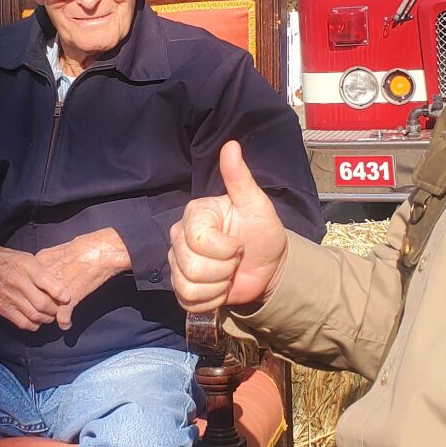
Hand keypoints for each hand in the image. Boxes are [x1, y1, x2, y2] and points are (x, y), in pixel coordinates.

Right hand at [0, 245, 68, 331]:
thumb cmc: (3, 259)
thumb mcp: (24, 256)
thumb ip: (41, 269)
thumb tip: (61, 284)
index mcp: (25, 265)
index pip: (47, 282)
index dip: (60, 293)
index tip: (67, 297)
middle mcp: (17, 282)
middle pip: (43, 303)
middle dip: (56, 309)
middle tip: (59, 307)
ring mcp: (9, 297)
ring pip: (36, 316)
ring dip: (47, 318)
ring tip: (50, 313)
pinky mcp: (2, 309)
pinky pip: (23, 323)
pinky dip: (35, 324)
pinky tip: (37, 318)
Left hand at [34, 228, 130, 329]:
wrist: (103, 251)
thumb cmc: (86, 247)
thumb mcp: (59, 249)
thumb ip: (47, 261)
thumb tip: (41, 271)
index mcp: (41, 261)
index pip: (29, 282)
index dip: (34, 290)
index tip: (41, 295)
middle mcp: (45, 276)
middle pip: (36, 296)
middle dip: (41, 305)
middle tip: (46, 311)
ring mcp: (56, 288)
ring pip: (46, 308)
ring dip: (51, 315)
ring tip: (56, 318)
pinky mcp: (70, 298)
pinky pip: (62, 316)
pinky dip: (64, 322)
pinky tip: (66, 324)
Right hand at [169, 141, 287, 311]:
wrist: (268, 267)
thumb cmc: (263, 233)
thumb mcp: (257, 205)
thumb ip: (240, 178)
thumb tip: (231, 145)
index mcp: (195, 214)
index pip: (199, 241)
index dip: (225, 250)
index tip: (239, 244)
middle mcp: (179, 237)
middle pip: (192, 266)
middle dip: (223, 270)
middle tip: (235, 260)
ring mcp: (177, 263)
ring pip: (189, 285)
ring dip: (218, 286)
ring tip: (228, 274)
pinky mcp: (181, 287)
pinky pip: (188, 301)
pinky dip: (211, 300)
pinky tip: (220, 288)